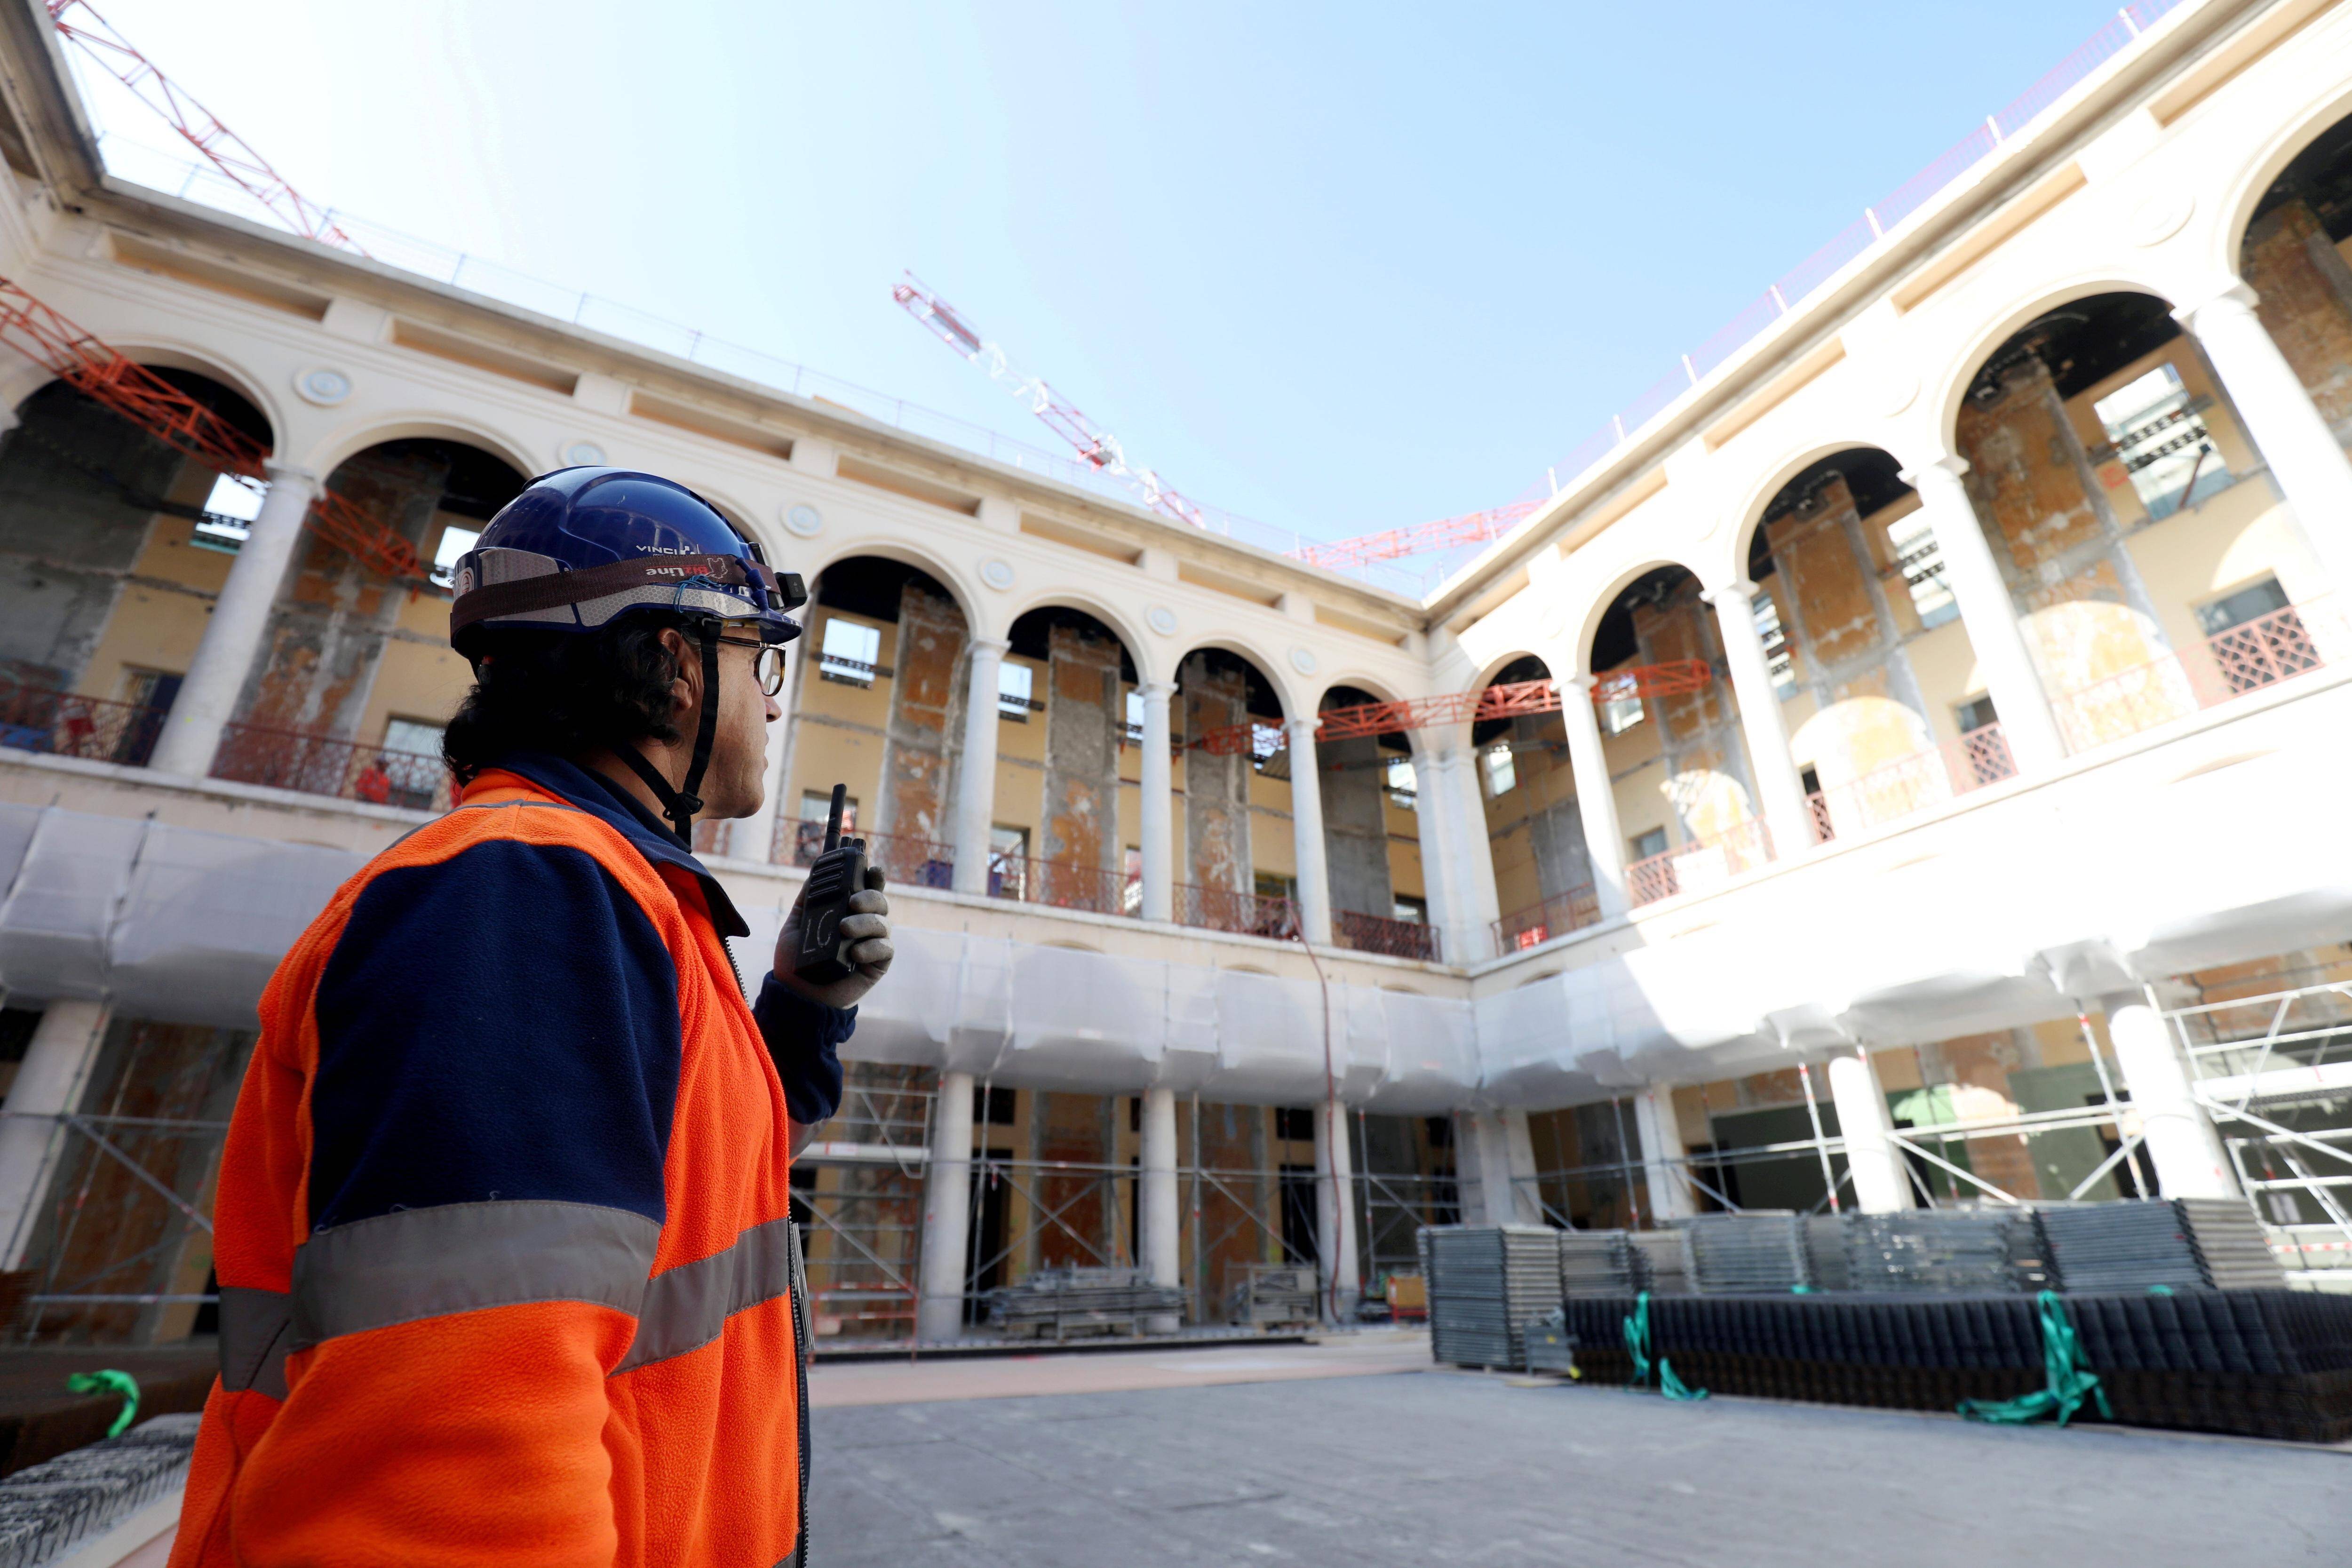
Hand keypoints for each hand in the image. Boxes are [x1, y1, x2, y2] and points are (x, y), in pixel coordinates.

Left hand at [776, 864, 892, 1007]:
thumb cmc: (796, 960)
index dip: (874, 877)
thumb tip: (816, 872)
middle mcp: (864, 925)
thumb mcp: (797, 924)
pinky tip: (855, 952)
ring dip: (866, 922)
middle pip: (880, 902)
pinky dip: (871, 947)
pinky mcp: (877, 965)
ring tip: (845, 929)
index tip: (871, 869)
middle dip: (871, 897)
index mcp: (848, 912)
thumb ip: (809, 898)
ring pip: (883, 923)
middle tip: (853, 902)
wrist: (795, 993)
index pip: (867, 889)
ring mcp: (872, 944)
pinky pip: (885, 949)